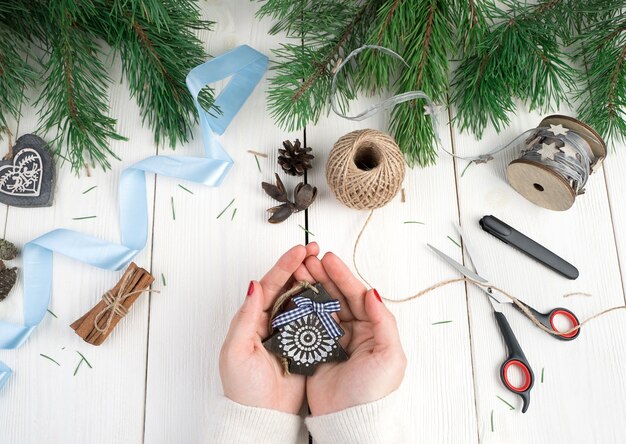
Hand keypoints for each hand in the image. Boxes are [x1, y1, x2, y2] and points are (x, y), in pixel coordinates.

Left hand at [219, 243, 319, 413]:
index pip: (271, 284)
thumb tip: (253, 285)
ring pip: (303, 300)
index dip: (285, 265)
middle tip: (316, 249)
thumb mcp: (236, 350)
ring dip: (313, 281)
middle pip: (288, 287)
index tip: (300, 250)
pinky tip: (332, 293)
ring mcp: (289, 332)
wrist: (262, 416)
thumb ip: (245, 317)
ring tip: (326, 265)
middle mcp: (272, 321)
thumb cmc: (243, 388)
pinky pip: (314, 320)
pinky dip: (322, 305)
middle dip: (302, 266)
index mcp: (254, 318)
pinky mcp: (303, 345)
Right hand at [294, 252, 406, 415]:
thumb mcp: (389, 355)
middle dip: (323, 276)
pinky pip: (309, 323)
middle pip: (338, 296)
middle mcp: (354, 331)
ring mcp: (334, 339)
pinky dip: (301, 307)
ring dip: (311, 287)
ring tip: (299, 271)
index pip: (357, 295)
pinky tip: (294, 294)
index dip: (343, 276)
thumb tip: (373, 292)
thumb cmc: (373, 392)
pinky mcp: (317, 349)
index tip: (328, 259)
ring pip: (322, 306)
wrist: (349, 421)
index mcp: (373, 329)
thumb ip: (383, 321)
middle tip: (309, 260)